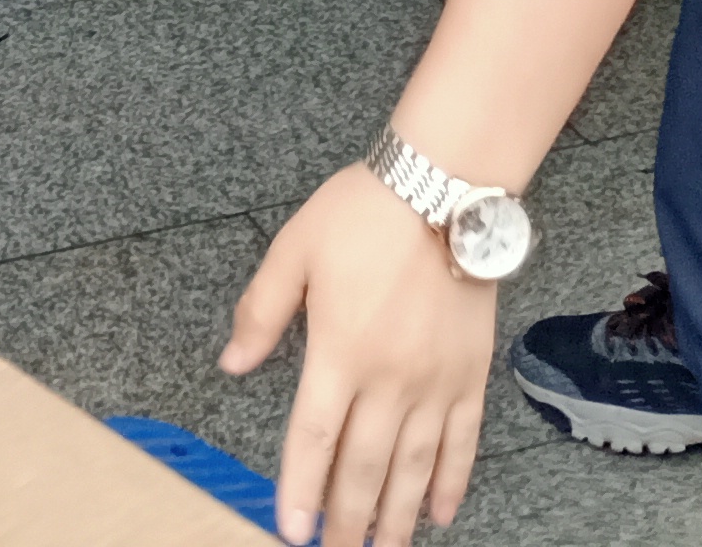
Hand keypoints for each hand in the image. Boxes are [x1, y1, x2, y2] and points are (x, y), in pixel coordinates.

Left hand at [222, 167, 496, 546]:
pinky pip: (462, 442)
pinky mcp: (470, 374)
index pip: (313, 438)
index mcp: (339, 351)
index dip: (300, 490)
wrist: (444, 188)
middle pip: (365, 467)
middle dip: (349, 520)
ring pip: (413, 467)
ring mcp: (434, 381)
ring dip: (396, 516)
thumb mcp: (293, 250)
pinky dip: (450, 482)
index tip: (291, 532)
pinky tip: (439, 513)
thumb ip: (261, 312)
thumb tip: (232, 363)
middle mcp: (389, 378)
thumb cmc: (363, 213)